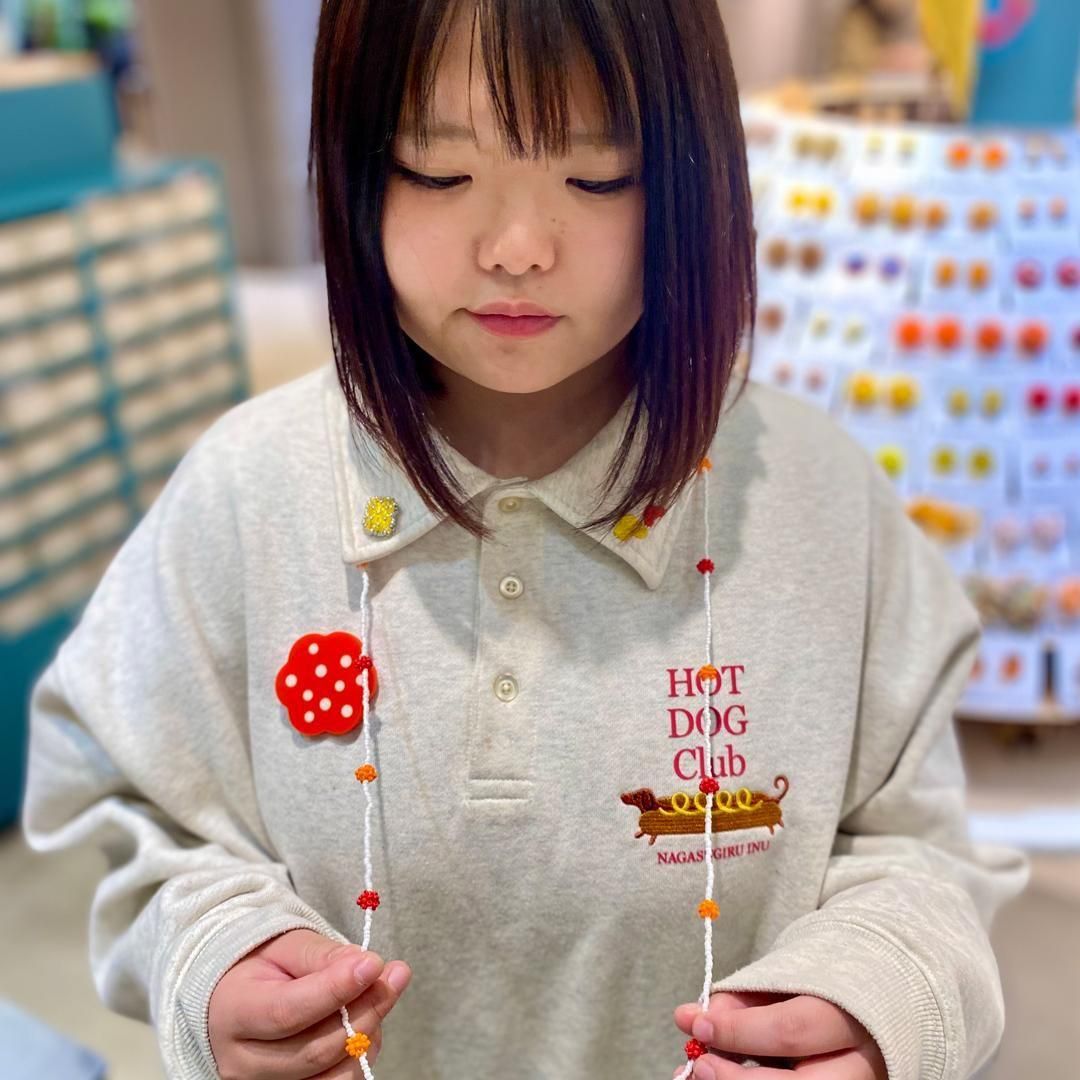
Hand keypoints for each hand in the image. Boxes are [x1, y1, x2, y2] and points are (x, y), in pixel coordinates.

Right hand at [208, 928, 411, 1078]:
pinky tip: (367, 1022)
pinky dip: (360, 1056)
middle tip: (396, 973)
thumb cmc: (266, 966)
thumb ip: (324, 957)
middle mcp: (241, 1062)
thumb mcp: (288, 946)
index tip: (373, 964)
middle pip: (315, 1050)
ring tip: (382, 993)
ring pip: (332, 1075)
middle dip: (365, 1010)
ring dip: (369, 1034)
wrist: (239, 996)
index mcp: (234, 1012)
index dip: (335, 990)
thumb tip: (366, 967)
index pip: (287, 1012)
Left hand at [672, 991, 887, 1078]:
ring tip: (705, 1076)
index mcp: (849, 1014)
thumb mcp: (783, 979)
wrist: (872, 1001)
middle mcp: (862, 1063)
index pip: (790, 1030)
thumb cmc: (820, 986)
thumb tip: (688, 1018)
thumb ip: (738, 999)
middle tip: (700, 1066)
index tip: (697, 1024)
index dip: (738, 1032)